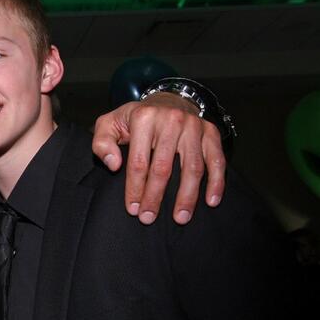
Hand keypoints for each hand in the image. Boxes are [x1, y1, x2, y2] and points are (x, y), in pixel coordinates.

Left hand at [92, 92, 225, 224]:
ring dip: (187, 196)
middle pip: (163, 168)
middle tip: (149, 218)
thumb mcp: (109, 124)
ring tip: (180, 218)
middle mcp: (171, 120)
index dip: (135, 188)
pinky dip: (216, 182)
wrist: (167, 100)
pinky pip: (217, 160)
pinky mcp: (211, 132)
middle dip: (155, 197)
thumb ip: (102, 143)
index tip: (133, 209)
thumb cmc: (135, 119)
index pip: (138, 162)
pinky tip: (211, 201)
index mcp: (144, 119)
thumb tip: (114, 165)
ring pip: (192, 167)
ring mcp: (194, 126)